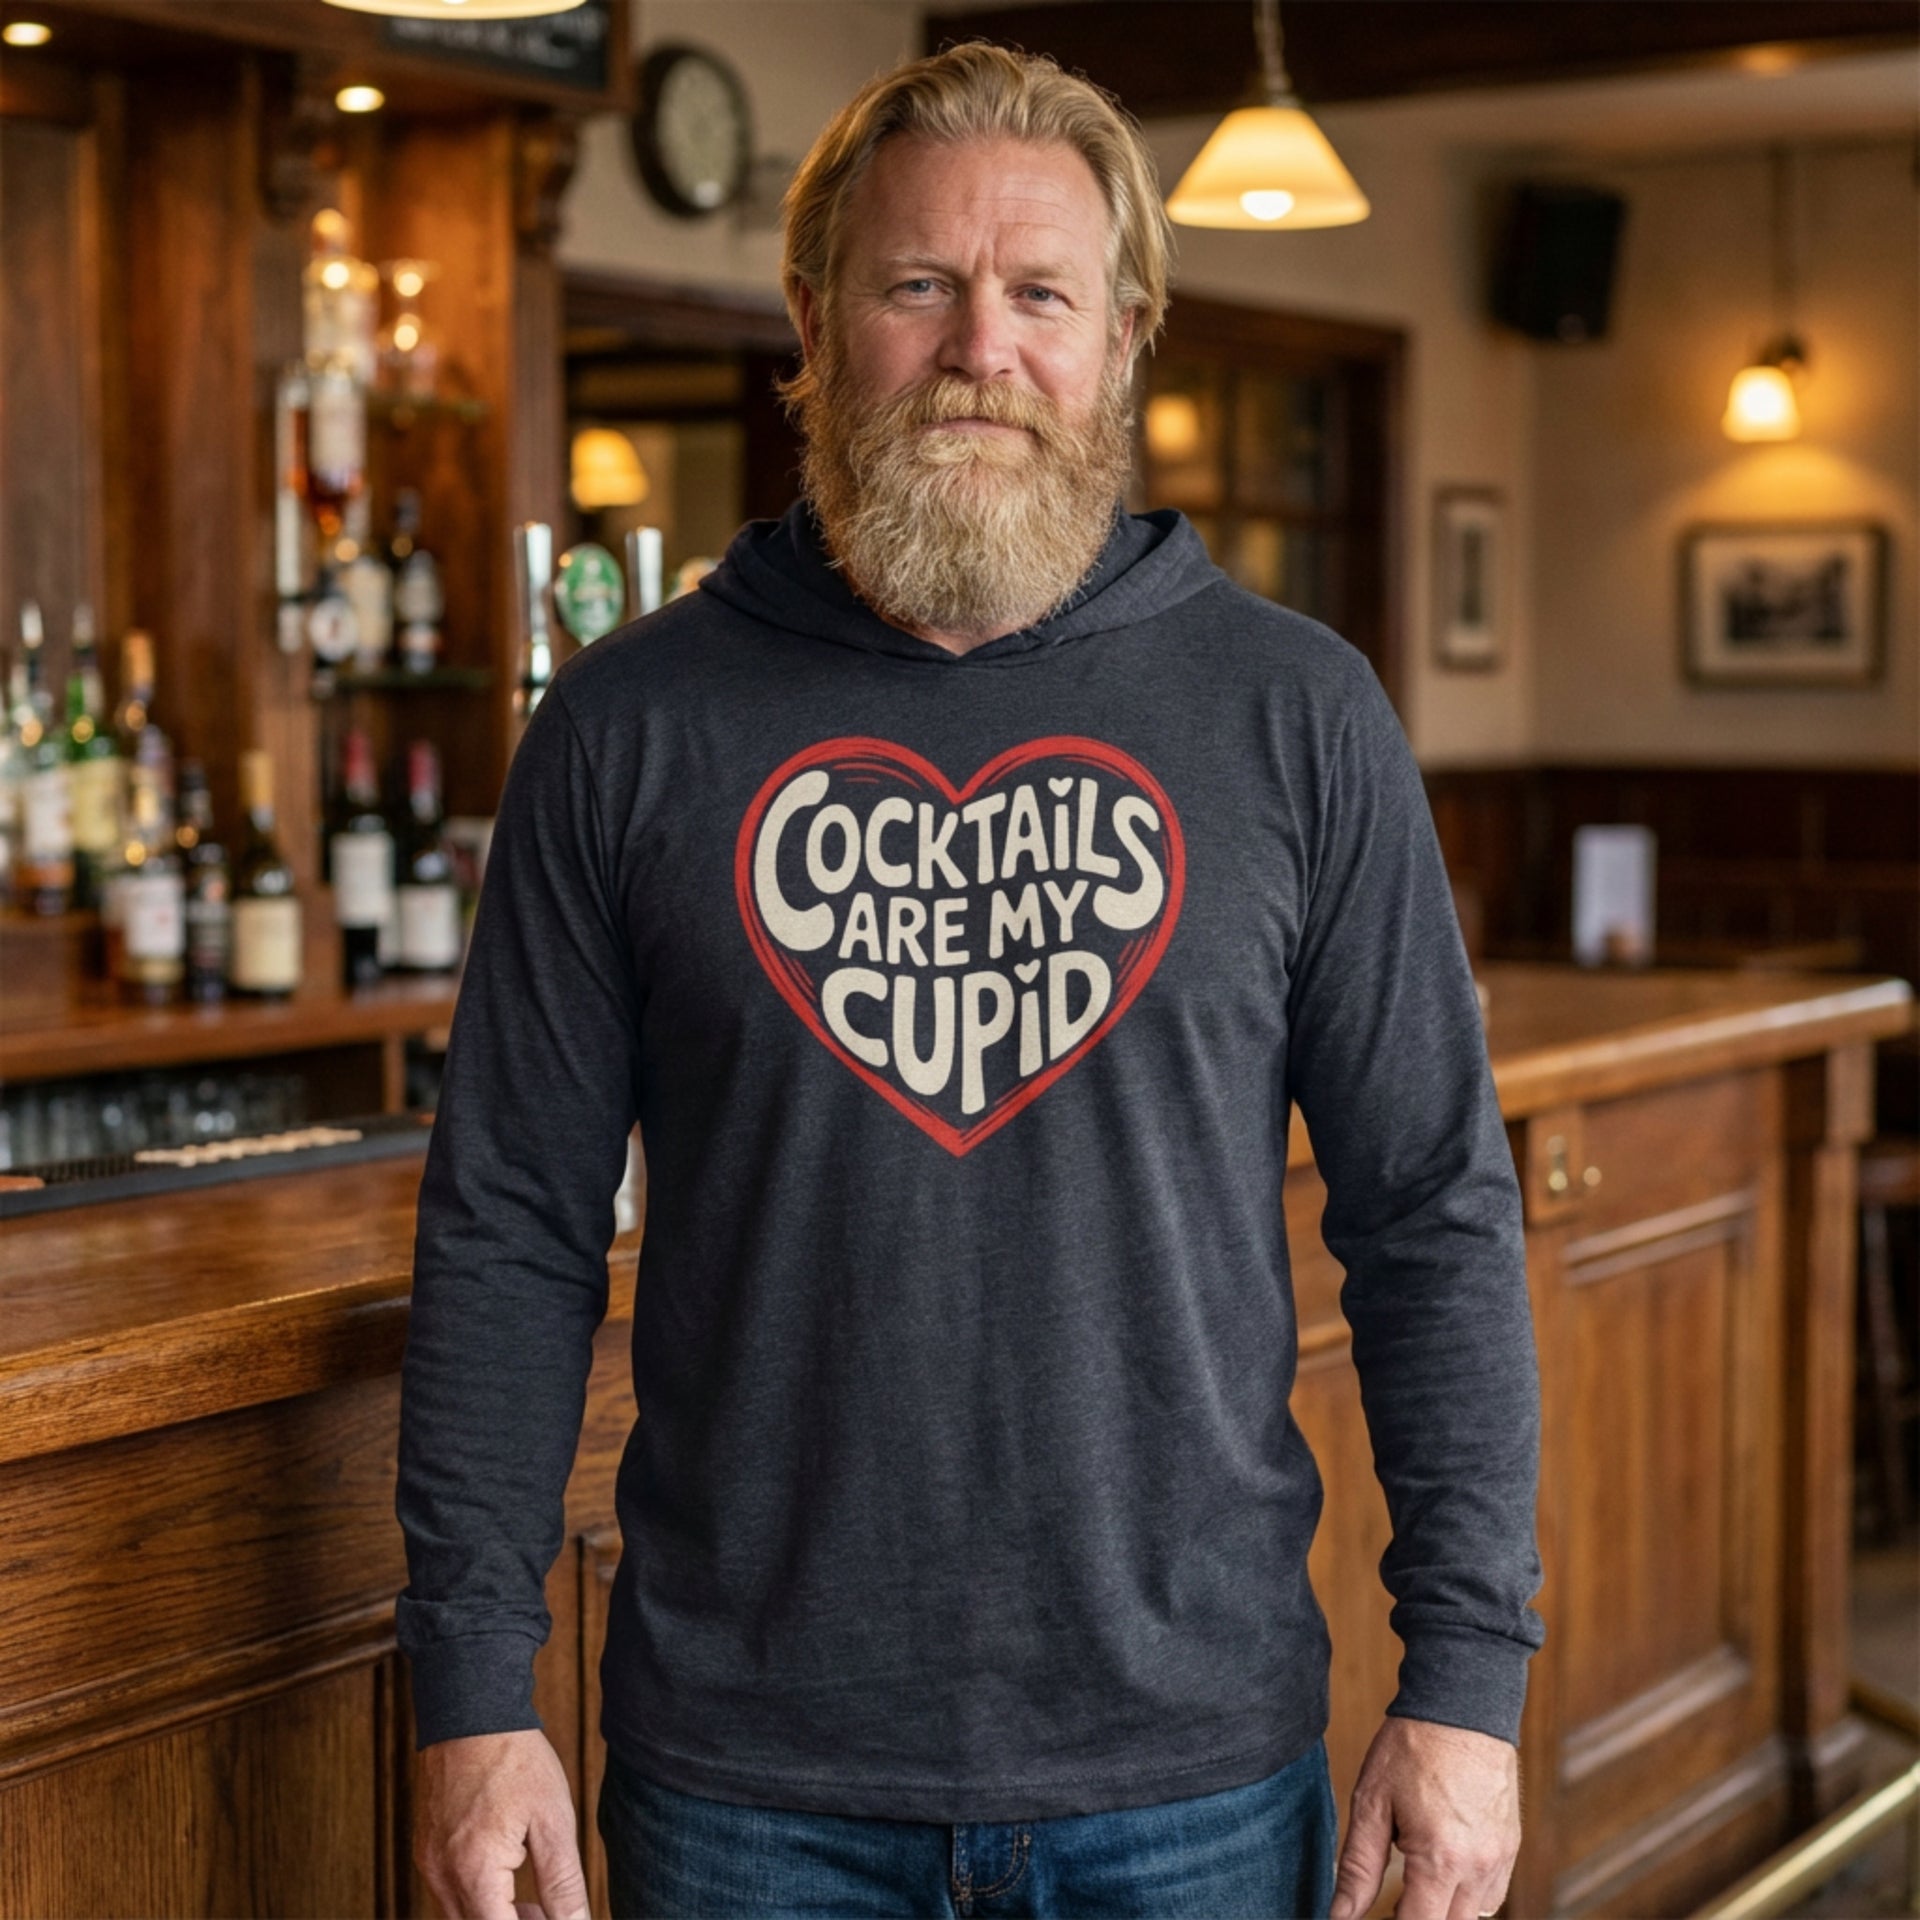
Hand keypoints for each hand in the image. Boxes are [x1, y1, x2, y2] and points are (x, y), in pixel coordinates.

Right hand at [416, 1728, 591, 1919]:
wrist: (472, 1711)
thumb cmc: (515, 1759)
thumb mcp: (553, 1821)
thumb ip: (563, 1883)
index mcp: (474, 1874)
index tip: (556, 1917)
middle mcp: (442, 1876)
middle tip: (551, 1913)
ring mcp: (429, 1863)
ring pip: (461, 1917)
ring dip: (497, 1917)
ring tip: (536, 1904)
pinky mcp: (426, 1849)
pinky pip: (450, 1893)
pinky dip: (479, 1898)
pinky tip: (509, 1877)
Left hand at [1327, 1716, 1520, 1919]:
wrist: (1460, 1704)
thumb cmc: (1412, 1747)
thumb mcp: (1371, 1803)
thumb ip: (1357, 1868)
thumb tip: (1340, 1916)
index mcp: (1441, 1859)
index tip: (1374, 1916)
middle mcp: (1479, 1868)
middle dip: (1417, 1918)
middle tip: (1387, 1903)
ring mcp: (1501, 1859)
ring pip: (1472, 1917)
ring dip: (1442, 1911)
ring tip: (1411, 1888)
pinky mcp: (1511, 1847)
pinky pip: (1490, 1894)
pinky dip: (1465, 1896)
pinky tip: (1440, 1873)